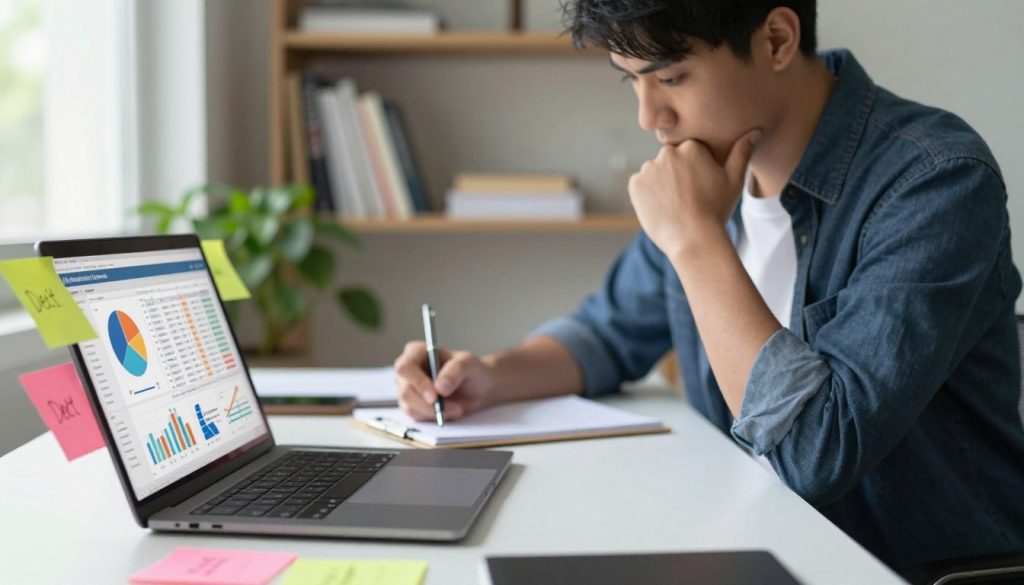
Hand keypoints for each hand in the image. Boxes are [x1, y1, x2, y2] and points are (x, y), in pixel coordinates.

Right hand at [393, 341, 494, 421]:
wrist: (478, 389)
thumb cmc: (472, 370)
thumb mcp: (469, 364)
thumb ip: (456, 371)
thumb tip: (440, 387)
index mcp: (416, 352)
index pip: (406, 367)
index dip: (418, 383)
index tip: (435, 396)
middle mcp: (408, 370)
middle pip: (406, 391)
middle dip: (427, 404)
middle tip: (448, 408)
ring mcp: (408, 389)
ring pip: (410, 406)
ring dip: (433, 412)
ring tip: (456, 408)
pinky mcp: (412, 405)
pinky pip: (416, 416)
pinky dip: (434, 417)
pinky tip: (449, 411)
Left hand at [628, 129, 759, 257]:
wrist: (693, 239)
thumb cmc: (716, 210)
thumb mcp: (734, 180)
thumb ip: (742, 152)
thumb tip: (755, 131)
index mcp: (691, 147)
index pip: (689, 152)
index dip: (695, 170)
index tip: (700, 186)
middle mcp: (667, 153)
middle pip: (670, 160)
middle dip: (676, 174)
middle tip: (687, 197)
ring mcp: (649, 169)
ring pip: (655, 173)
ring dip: (661, 183)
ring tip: (675, 205)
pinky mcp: (635, 185)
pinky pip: (640, 186)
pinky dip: (647, 195)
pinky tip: (662, 208)